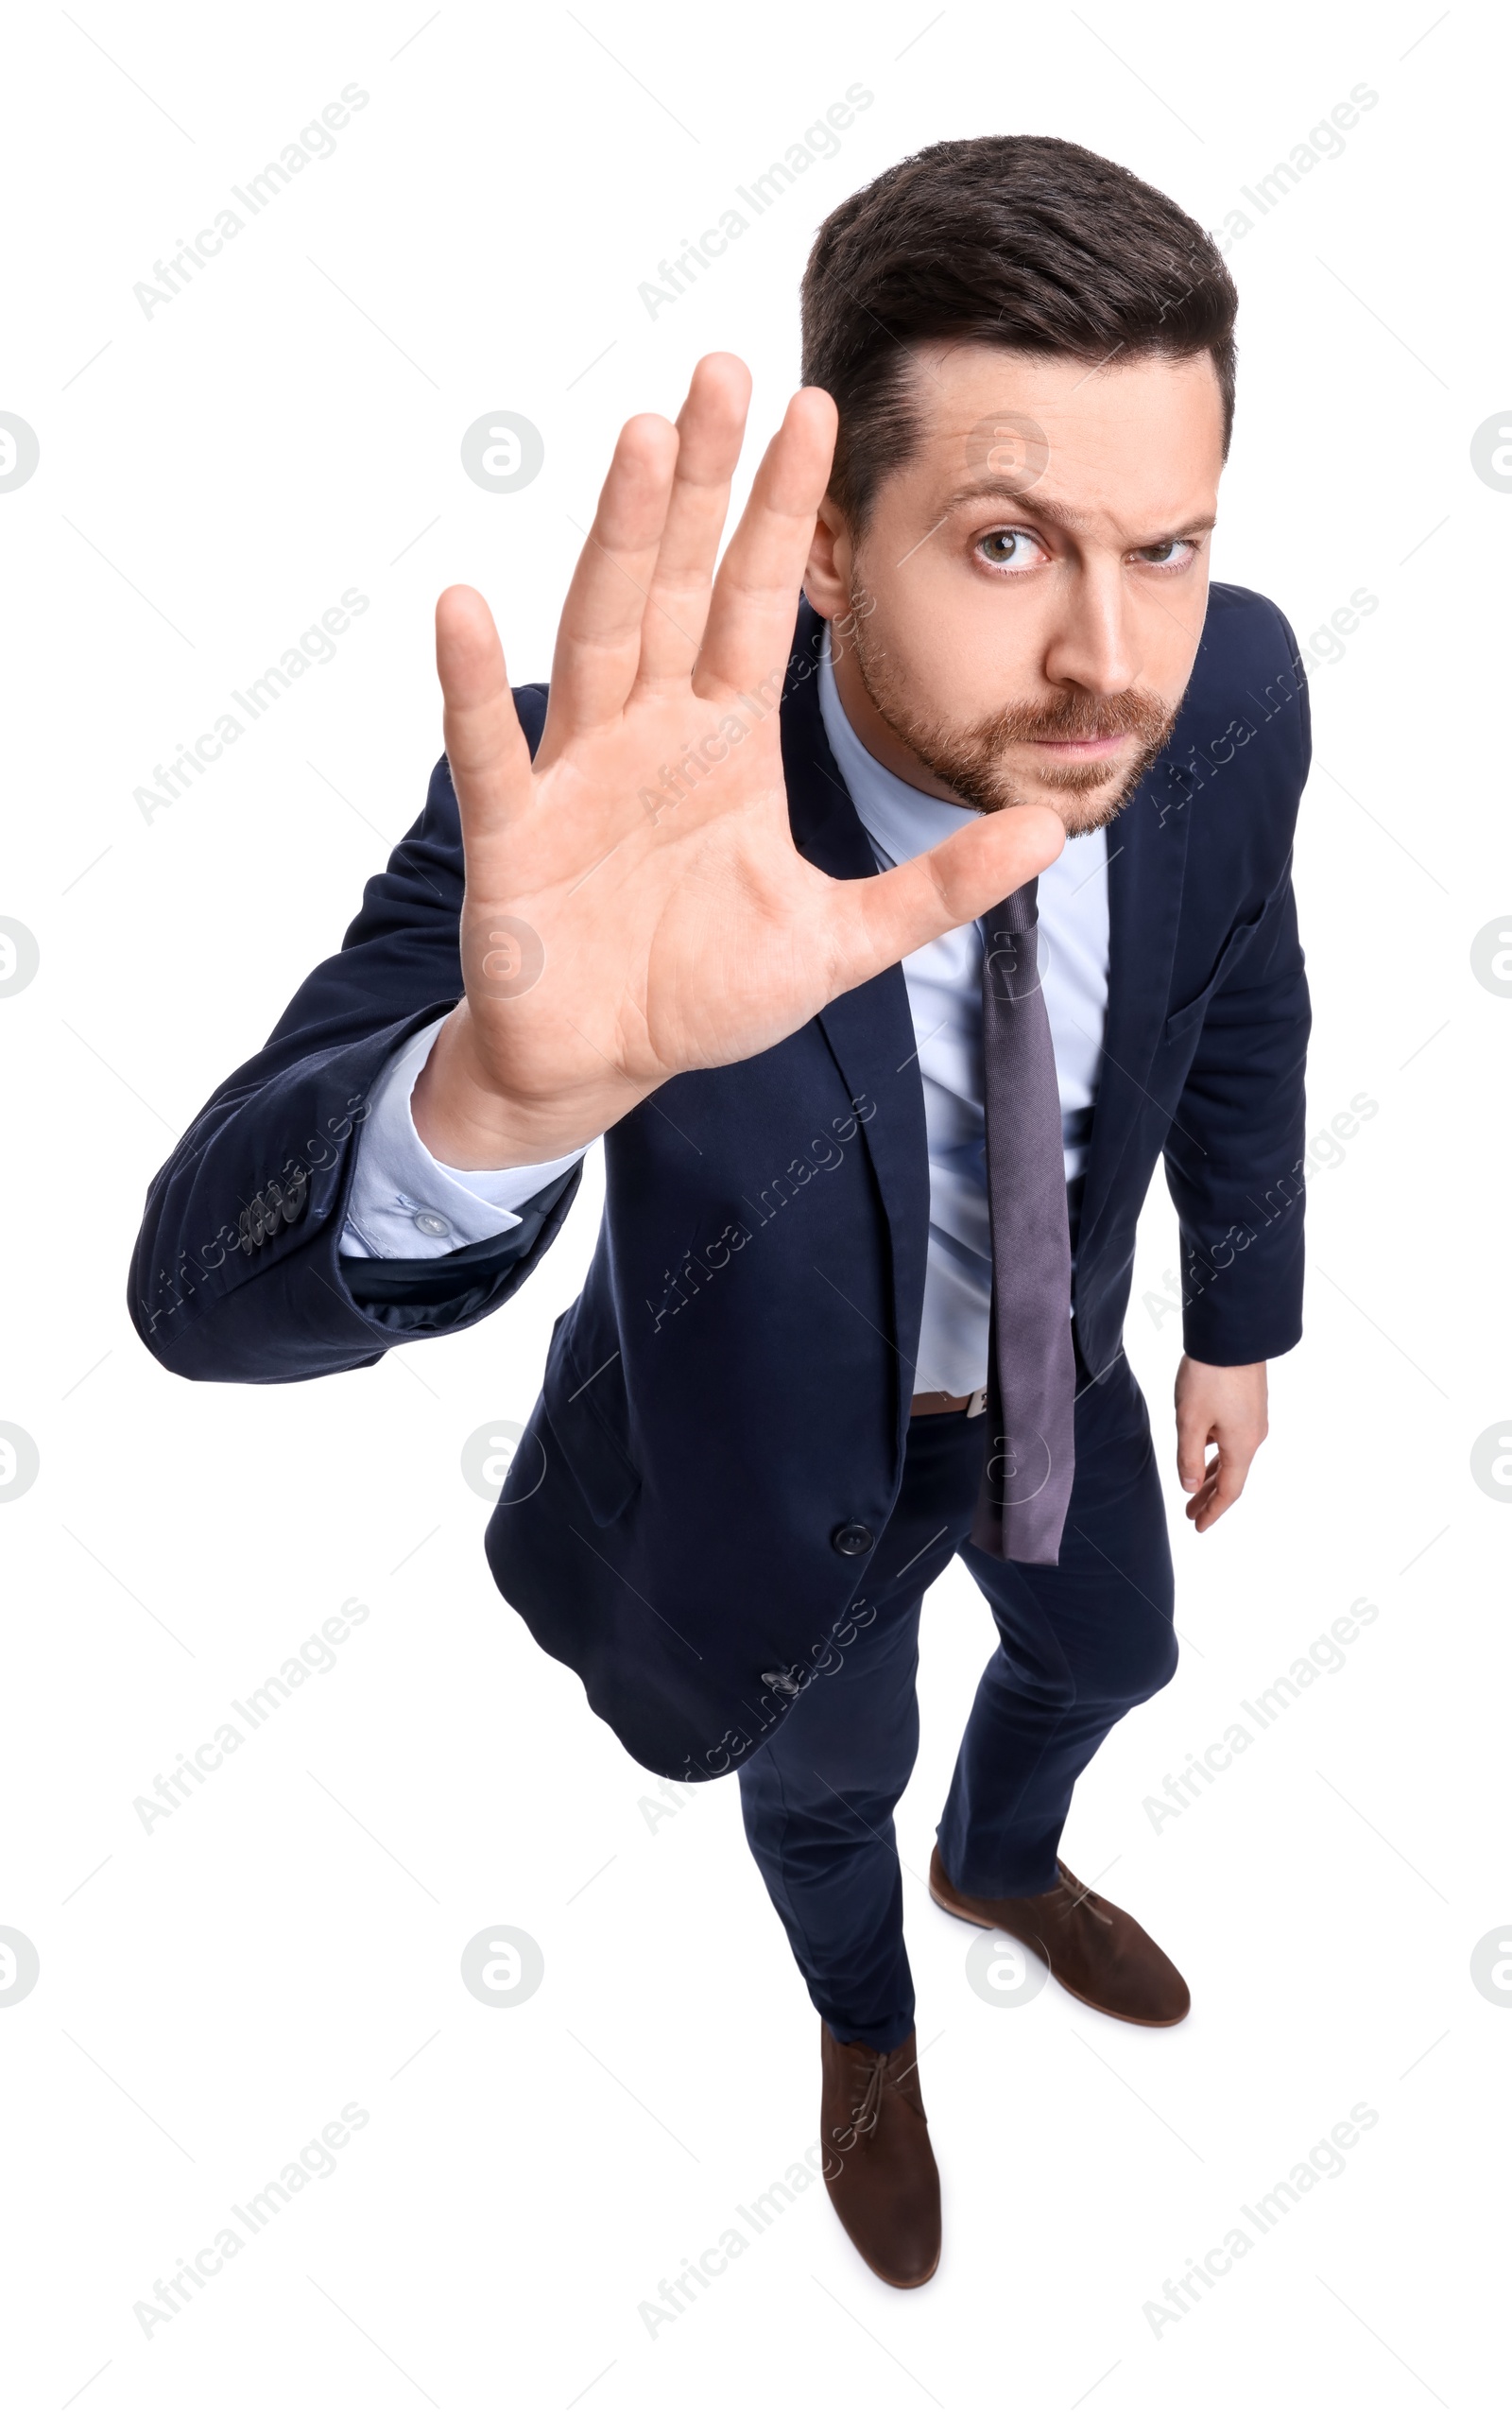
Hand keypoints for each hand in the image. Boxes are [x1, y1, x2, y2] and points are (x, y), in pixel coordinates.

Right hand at [412, 353, 1065, 1168]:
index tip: (816, 409)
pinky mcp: (515, 836)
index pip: (755, 599)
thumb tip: (1048, 832)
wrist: (601, 1061)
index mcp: (724, 740)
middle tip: (721, 367)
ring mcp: (578, 773)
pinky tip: (463, 612)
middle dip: (700, 480)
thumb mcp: (839, 941)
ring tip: (636, 438)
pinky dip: (476, 688)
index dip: (785, 511)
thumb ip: (936, 887)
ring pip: (600, 632)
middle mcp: (650, 732)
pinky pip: (494, 752)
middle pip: (675, 581)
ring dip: (615, 537)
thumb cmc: (702, 990)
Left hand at [1174, 1356, 1267, 1531]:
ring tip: (1194, 1488)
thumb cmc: (1209, 1376)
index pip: (1229, 1491)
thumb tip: (1191, 1488)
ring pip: (1232, 1456)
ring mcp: (1254, 1418)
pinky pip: (1233, 1438)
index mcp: (1242, 1445)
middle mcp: (1254, 1435)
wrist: (1232, 1334)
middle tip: (1190, 1514)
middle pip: (1232, 1476)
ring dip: (1212, 1474)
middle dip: (1210, 1497)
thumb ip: (1189, 1457)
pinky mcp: (1249, 1403)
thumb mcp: (1190, 1421)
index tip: (1198, 1527)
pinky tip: (1203, 1449)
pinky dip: (1218, 1452)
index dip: (1212, 1511)